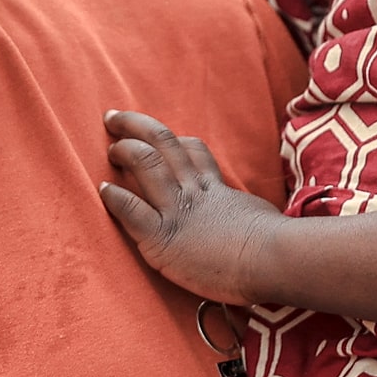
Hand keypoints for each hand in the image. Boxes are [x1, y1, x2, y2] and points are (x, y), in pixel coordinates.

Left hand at [99, 110, 282, 305]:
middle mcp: (193, 191)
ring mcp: (176, 210)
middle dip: (134, 126)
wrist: (272, 258)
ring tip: (110, 149)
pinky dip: (114, 196)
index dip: (170, 140)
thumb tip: (254, 220)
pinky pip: (130, 209)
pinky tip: (102, 190)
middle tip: (113, 118)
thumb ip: (244, 214)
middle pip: (162, 142)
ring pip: (144, 164)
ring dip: (123, 151)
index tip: (155, 136)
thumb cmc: (274, 245)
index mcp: (216, 188)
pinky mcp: (161, 237)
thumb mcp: (259, 216)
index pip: (192, 151)